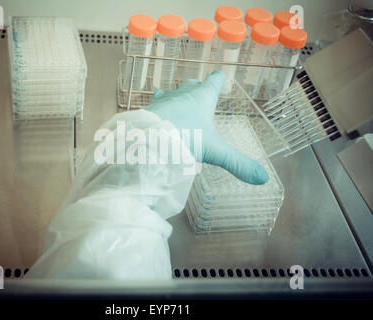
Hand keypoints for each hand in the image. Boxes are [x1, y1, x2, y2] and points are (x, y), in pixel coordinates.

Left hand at [145, 71, 268, 184]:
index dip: (218, 80)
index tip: (219, 77)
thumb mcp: (214, 152)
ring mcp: (163, 100)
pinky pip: (154, 105)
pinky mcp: (147, 109)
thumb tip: (263, 178)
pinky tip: (157, 116)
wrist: (145, 137)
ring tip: (176, 103)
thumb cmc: (182, 137)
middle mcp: (182, 94)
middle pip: (192, 84)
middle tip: (199, 91)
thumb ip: (237, 164)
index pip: (214, 81)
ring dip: (175, 97)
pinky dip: (158, 109)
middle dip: (196, 87)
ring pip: (171, 92)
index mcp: (202, 98)